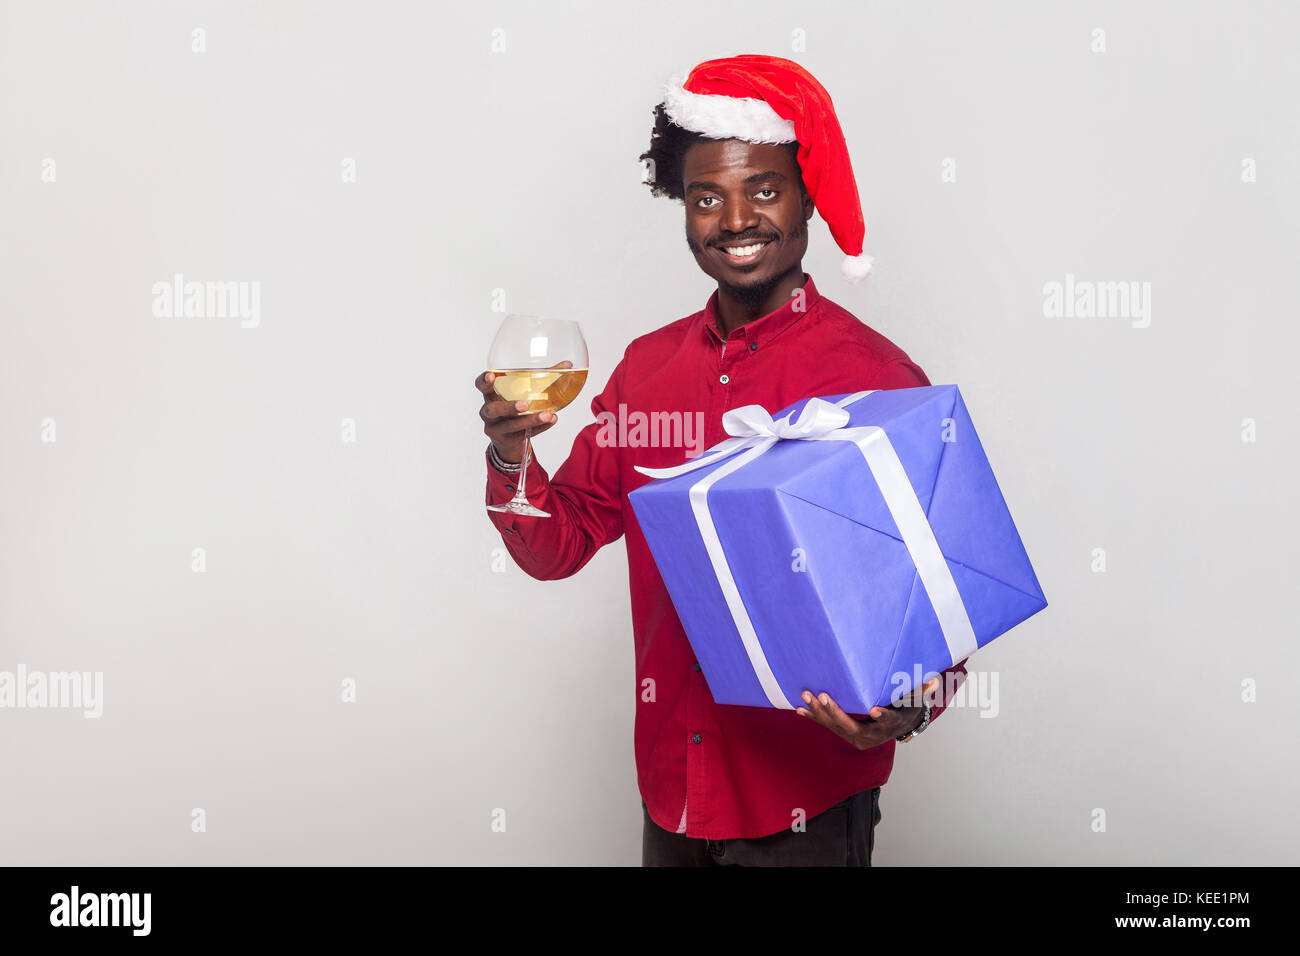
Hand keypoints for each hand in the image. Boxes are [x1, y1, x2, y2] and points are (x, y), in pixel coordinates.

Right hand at [474, 360, 570, 462]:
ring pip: (510, 425)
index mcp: (491, 395)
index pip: (480, 386)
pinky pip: (522, 435)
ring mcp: (494, 428)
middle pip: (493, 409)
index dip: (483, 381)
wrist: (508, 438)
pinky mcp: (505, 440)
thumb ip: (543, 377)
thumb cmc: (515, 407)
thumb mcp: (524, 391)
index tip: (491, 375)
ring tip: (547, 415)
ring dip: (530, 420)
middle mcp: (488, 412)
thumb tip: (567, 365)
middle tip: (525, 404)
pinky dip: (538, 428)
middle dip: (508, 407)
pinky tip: (551, 421)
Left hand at [796, 677, 939, 749]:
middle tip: (824, 696)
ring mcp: (855, 736)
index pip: (886, 722)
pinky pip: (827, 725)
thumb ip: (921, 691)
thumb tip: (935, 681)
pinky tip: (799, 708)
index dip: (882, 716)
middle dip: (836, 712)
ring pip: (835, 726)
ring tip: (806, 696)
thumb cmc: (905, 709)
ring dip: (819, 712)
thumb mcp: (914, 701)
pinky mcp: (844, 732)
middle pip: (851, 726)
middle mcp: (870, 736)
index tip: (874, 709)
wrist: (896, 727)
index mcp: (889, 726)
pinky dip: (813, 717)